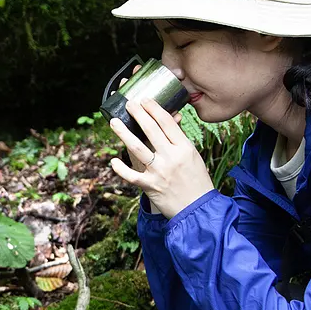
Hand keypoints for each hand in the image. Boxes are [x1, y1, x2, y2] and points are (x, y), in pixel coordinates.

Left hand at [108, 99, 214, 218]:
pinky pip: (131, 175)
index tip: (145, 100)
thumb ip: (179, 138)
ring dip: (123, 134)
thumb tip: (173, 117)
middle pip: (151, 130)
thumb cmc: (196, 180)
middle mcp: (171, 157)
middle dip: (138, 114)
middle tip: (129, 104)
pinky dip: (121, 169)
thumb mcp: (193, 156)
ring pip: (138, 148)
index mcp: (184, 147)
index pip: (166, 122)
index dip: (154, 109)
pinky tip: (113, 161)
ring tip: (113, 122)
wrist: (198, 209)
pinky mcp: (150, 186)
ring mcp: (159, 172)